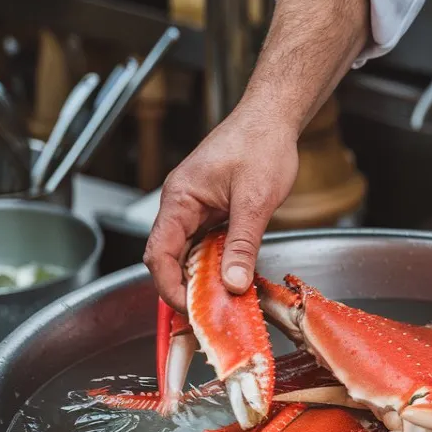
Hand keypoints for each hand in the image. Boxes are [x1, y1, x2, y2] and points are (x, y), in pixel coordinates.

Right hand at [143, 108, 298, 310]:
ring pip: (187, 253)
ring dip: (201, 277)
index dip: (169, 286)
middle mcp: (180, 204)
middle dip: (185, 287)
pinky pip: (204, 244)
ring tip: (222, 301)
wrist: (273, 118)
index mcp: (179, 198)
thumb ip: (242, 244)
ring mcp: (195, 208)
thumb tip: (233, 283)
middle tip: (210, 313)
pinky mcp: (211, 210)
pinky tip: (231, 277)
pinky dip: (214, 263)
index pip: (158, 253)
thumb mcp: (255, 200)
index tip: (190, 309)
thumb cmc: (261, 144)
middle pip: (168, 257)